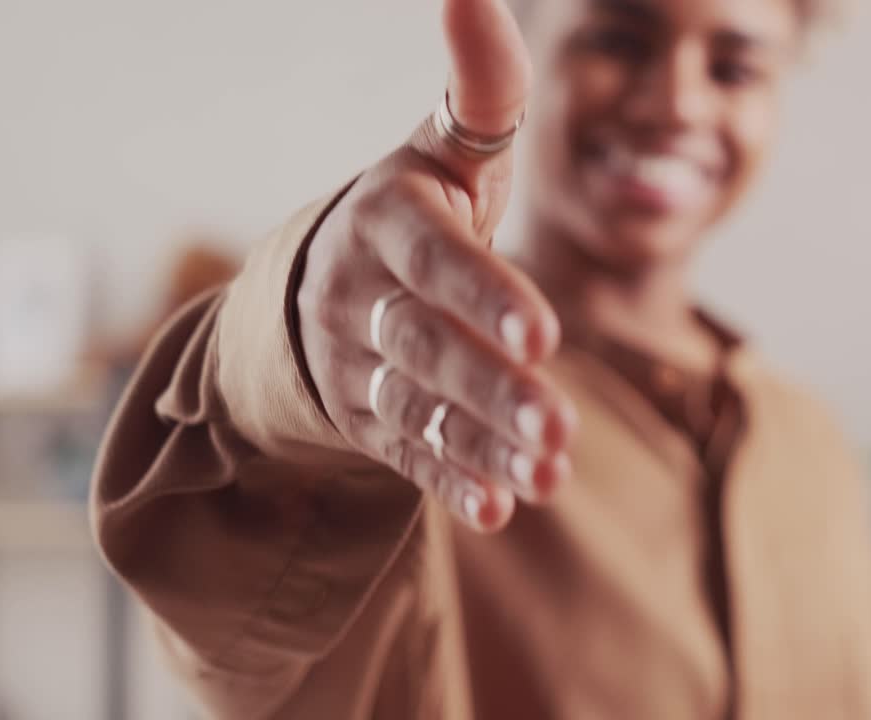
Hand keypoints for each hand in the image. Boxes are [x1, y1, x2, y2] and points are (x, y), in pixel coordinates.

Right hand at [296, 0, 575, 532]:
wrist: (313, 288)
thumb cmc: (408, 213)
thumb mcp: (439, 152)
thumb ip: (478, 92)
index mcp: (387, 222)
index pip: (434, 260)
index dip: (485, 296)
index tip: (543, 335)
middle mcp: (363, 298)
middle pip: (429, 347)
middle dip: (492, 389)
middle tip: (557, 427)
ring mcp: (360, 366)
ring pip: (421, 409)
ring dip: (483, 445)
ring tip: (547, 476)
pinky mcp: (368, 418)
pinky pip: (406, 453)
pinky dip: (450, 480)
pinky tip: (496, 508)